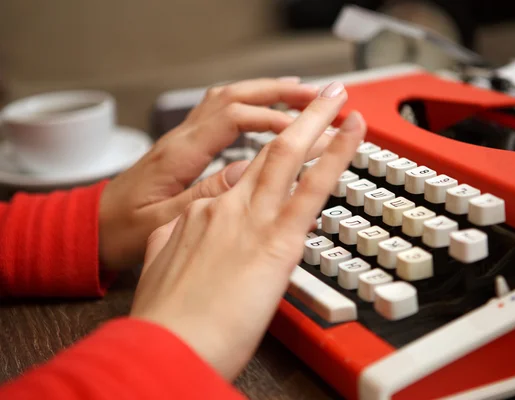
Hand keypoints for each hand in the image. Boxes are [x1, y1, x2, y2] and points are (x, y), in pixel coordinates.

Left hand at [98, 77, 323, 270]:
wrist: (91, 229)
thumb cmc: (120, 230)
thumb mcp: (162, 221)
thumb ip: (203, 197)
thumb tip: (245, 173)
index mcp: (177, 155)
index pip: (233, 119)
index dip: (273, 117)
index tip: (306, 125)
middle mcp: (180, 140)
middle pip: (233, 97)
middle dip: (276, 91)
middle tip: (314, 95)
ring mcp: (181, 141)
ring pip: (227, 100)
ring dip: (264, 94)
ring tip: (298, 97)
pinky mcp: (183, 149)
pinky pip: (220, 115)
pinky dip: (249, 108)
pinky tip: (265, 118)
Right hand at [130, 81, 365, 379]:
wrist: (165, 346)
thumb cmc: (167, 319)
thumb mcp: (158, 268)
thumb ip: (173, 242)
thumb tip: (182, 233)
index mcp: (200, 214)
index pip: (241, 179)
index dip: (269, 162)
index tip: (288, 153)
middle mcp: (226, 206)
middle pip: (269, 152)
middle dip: (299, 119)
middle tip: (322, 97)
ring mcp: (251, 217)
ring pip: (289, 154)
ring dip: (317, 120)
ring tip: (338, 97)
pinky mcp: (277, 239)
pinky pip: (313, 185)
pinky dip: (337, 153)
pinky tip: (353, 132)